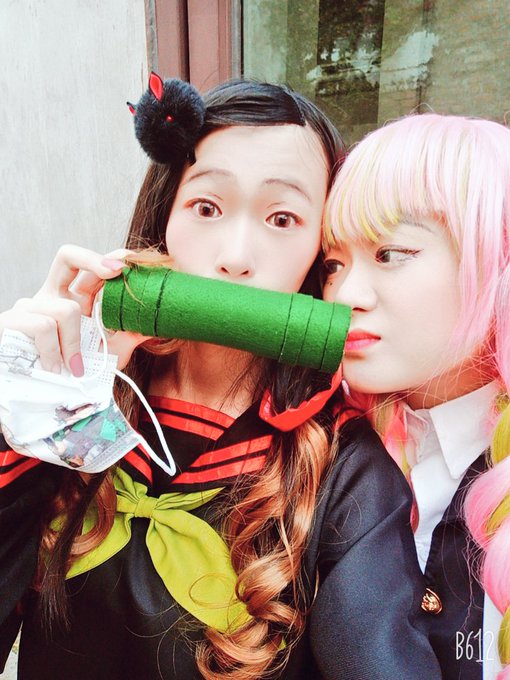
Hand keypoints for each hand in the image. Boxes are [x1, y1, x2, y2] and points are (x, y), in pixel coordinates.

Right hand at [0, 244, 145, 374]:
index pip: (85, 264)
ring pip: (65, 310)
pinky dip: (54, 352)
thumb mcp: (105, 353)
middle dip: (94, 260)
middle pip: (68, 255)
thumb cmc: (70, 373)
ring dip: (75, 343)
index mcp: (72, 298)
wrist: (34, 397)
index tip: (126, 267)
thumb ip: (127, 335)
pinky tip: (54, 368)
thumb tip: (156, 323)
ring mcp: (29, 307)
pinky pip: (43, 328)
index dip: (104, 258)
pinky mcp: (10, 323)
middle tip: (118, 272)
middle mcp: (50, 296)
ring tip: (74, 367)